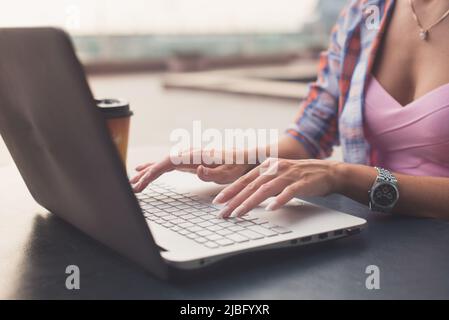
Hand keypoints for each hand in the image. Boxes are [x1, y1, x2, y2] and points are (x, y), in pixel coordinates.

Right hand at [130, 149, 255, 192]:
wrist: (245, 157)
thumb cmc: (238, 166)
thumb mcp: (229, 173)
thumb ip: (213, 173)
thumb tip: (198, 169)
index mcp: (196, 156)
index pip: (169, 163)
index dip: (153, 172)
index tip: (142, 181)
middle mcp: (189, 154)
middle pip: (162, 163)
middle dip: (146, 175)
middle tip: (133, 187)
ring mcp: (189, 157)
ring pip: (163, 163)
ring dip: (148, 172)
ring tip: (134, 182)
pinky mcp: (190, 161)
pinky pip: (169, 165)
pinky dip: (157, 169)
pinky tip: (147, 171)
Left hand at [213, 158, 342, 217]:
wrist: (327, 171)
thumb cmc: (299, 175)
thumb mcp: (277, 174)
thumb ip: (262, 182)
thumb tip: (244, 196)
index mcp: (267, 166)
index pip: (244, 180)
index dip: (230, 191)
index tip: (218, 202)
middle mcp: (275, 168)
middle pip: (251, 185)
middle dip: (235, 200)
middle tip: (224, 212)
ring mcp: (288, 175)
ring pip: (265, 189)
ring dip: (250, 202)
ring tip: (239, 213)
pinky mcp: (302, 183)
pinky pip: (288, 192)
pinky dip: (279, 200)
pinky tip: (271, 208)